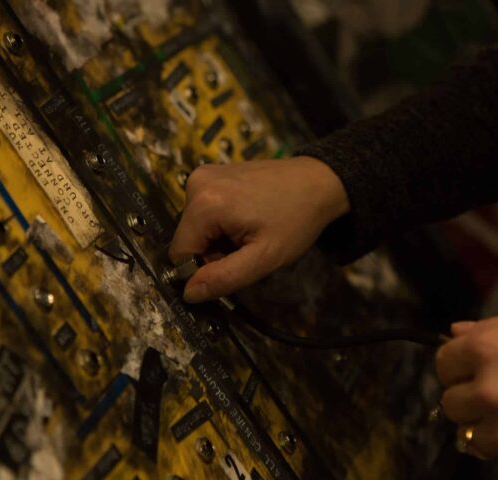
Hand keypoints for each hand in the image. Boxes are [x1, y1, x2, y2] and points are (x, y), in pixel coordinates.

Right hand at [169, 156, 348, 302]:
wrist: (318, 182)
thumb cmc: (296, 221)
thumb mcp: (263, 258)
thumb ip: (224, 278)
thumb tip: (188, 294)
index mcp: (205, 204)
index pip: (179, 254)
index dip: (203, 268)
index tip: (235, 262)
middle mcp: (195, 184)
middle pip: (187, 238)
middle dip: (212, 252)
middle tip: (247, 247)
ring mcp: (202, 175)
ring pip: (194, 227)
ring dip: (217, 238)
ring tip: (249, 231)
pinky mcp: (210, 173)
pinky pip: (202, 210)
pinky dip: (219, 222)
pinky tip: (246, 217)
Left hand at [436, 304, 497, 478]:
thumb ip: (493, 326)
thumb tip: (456, 331)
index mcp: (486, 350)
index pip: (443, 363)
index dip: (459, 367)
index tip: (473, 371)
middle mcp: (487, 391)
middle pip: (451, 403)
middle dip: (471, 399)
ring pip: (472, 435)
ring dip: (490, 428)